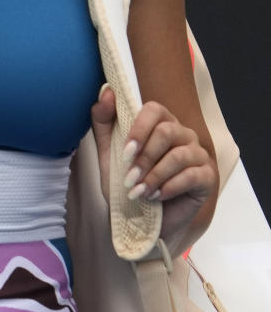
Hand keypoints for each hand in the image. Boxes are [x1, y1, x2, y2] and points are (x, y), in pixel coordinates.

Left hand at [90, 86, 216, 253]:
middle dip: (145, 158)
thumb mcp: (108, 153)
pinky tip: (157, 197)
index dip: (139, 129)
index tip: (125, 153)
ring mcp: (198, 155)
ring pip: (179, 155)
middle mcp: (182, 134)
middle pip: (167, 131)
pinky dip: (169, 187)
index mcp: (160, 124)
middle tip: (129, 179)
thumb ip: (104, 121)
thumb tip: (106, 91)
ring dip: (154, 176)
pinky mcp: (207, 177)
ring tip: (139, 192)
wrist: (140, 220)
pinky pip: (192, 175)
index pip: (154, 110)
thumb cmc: (126, 183)